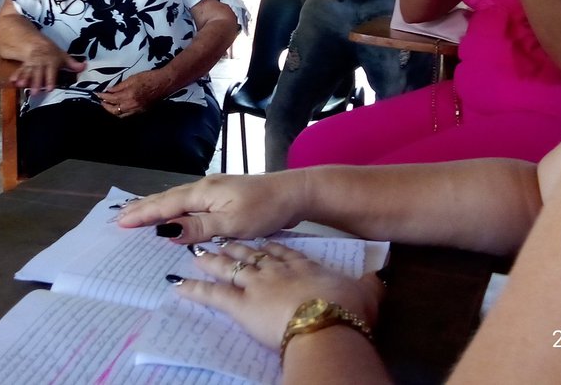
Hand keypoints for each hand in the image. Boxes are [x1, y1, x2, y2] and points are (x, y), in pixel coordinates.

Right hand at [9, 42, 85, 92]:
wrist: (38, 44)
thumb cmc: (53, 53)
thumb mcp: (63, 57)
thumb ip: (73, 64)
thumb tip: (84, 67)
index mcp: (51, 62)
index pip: (51, 72)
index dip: (50, 80)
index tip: (49, 89)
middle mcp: (41, 63)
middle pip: (38, 74)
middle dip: (36, 83)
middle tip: (34, 93)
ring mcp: (32, 64)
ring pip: (28, 72)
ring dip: (24, 79)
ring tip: (21, 86)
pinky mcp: (24, 65)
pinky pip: (20, 70)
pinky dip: (16, 75)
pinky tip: (13, 82)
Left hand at [97, 68, 171, 116]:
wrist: (164, 83)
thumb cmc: (149, 78)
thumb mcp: (133, 78)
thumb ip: (120, 86)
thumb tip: (109, 90)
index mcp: (128, 95)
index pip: (111, 98)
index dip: (103, 96)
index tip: (97, 94)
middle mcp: (131, 105)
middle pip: (114, 110)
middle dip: (105, 106)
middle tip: (100, 101)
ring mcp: (136, 110)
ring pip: (120, 115)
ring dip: (112, 111)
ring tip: (107, 106)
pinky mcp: (141, 111)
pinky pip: (127, 115)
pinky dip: (120, 113)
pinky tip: (118, 108)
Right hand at [117, 171, 304, 240]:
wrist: (293, 193)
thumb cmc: (265, 210)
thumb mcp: (232, 224)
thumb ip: (199, 228)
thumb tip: (166, 231)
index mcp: (203, 193)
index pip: (166, 205)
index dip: (143, 215)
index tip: (120, 223)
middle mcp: (204, 187)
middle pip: (167, 199)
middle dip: (143, 209)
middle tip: (119, 220)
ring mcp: (213, 190)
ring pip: (177, 200)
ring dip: (156, 207)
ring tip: (136, 214)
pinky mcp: (222, 196)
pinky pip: (188, 202)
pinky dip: (173, 208)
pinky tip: (171, 213)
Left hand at [177, 241, 383, 349]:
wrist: (327, 322)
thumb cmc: (346, 311)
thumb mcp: (365, 294)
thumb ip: (369, 285)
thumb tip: (382, 279)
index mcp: (304, 266)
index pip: (282, 252)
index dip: (269, 246)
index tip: (260, 241)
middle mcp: (276, 269)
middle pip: (252, 253)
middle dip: (235, 246)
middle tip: (219, 239)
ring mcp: (256, 284)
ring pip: (228, 266)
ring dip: (211, 259)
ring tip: (196, 252)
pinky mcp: (240, 304)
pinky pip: (211, 295)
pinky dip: (193, 289)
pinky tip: (178, 284)